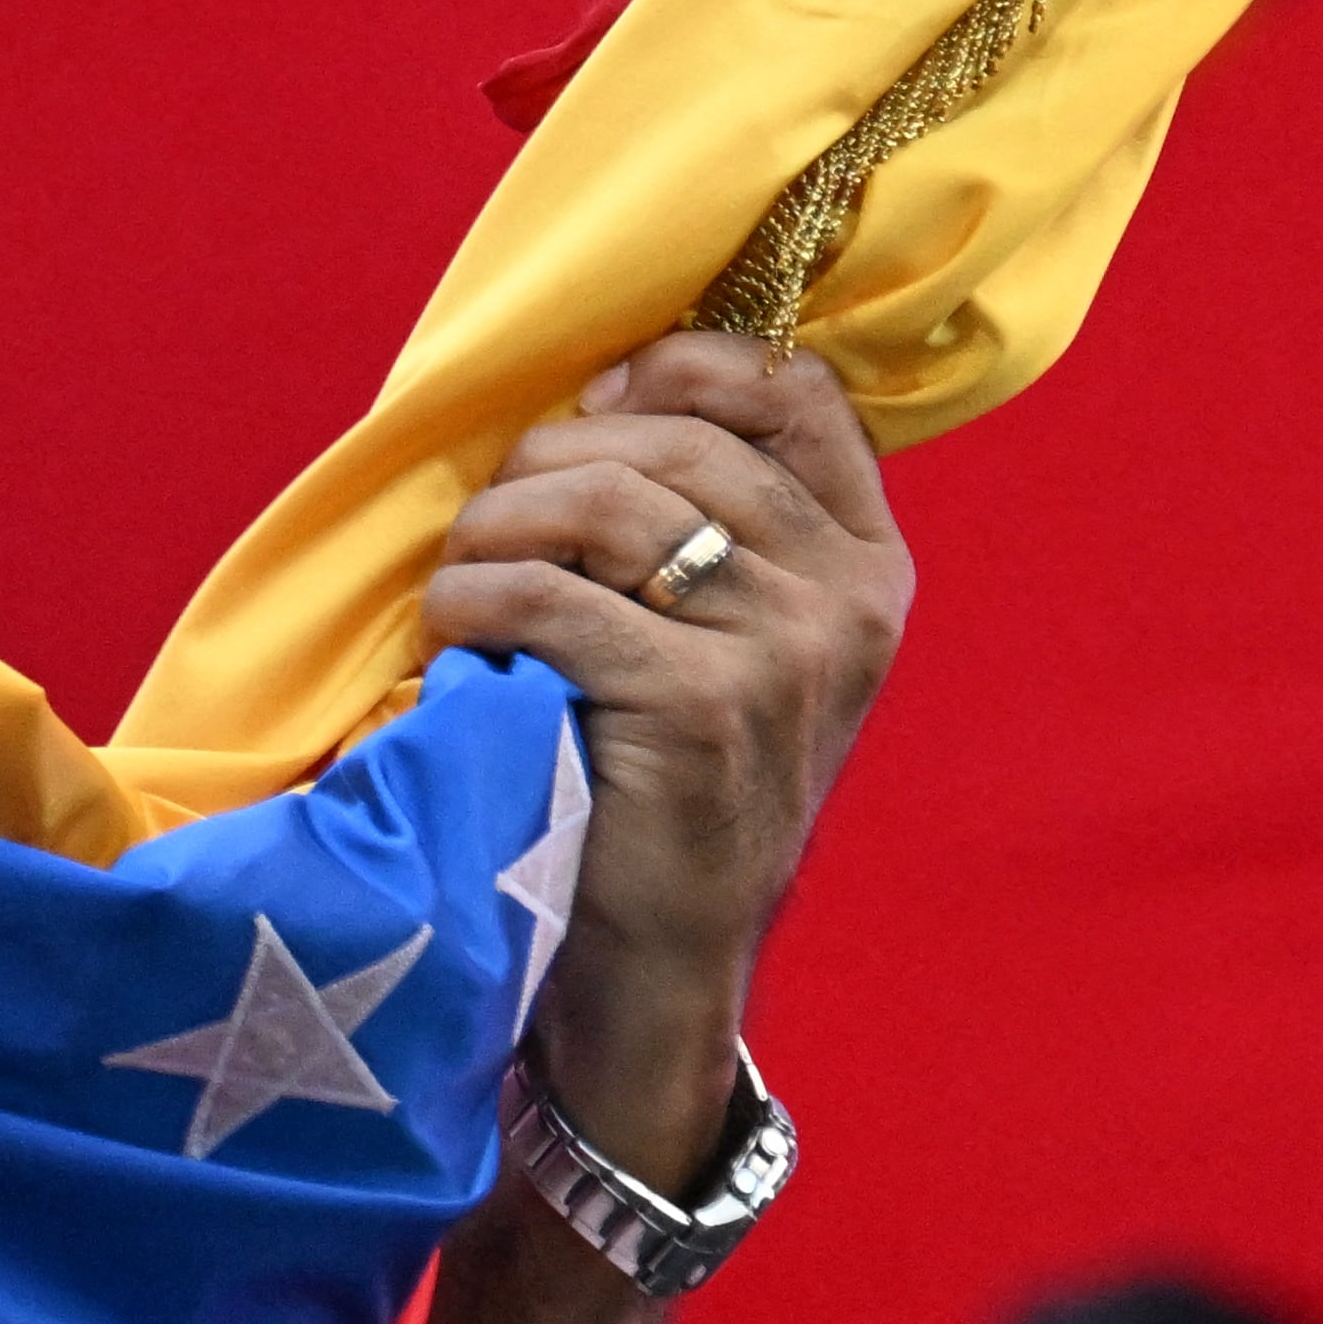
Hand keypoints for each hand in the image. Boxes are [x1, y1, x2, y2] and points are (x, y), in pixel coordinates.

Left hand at [424, 334, 910, 1188]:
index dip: (677, 369)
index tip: (592, 406)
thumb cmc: (658, 769)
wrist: (659, 954)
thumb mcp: (721, 630)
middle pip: (675, 440)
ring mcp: (785, 655)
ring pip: (609, 505)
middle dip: (549, 458)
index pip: (795, 391)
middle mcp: (845, 600)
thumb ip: (700, 514)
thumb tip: (595, 383)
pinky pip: (554, 597)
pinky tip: (456, 634)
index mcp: (866, 562)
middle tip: (491, 518)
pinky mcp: (702, 710)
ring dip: (500, 525)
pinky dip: (478, 599)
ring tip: (464, 578)